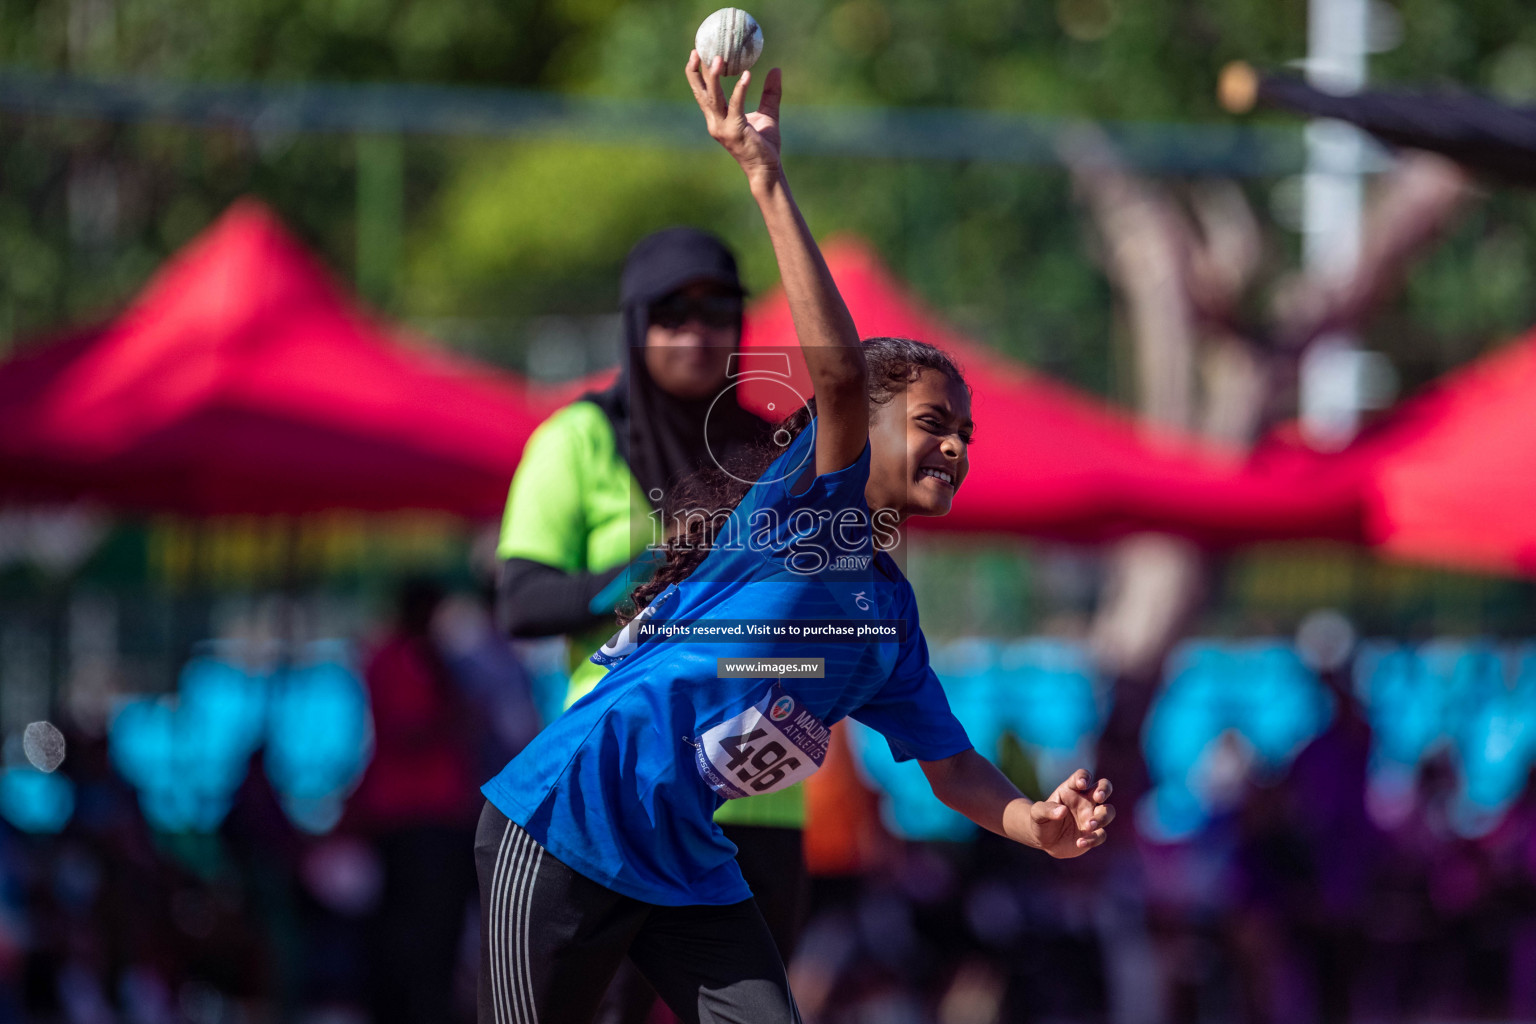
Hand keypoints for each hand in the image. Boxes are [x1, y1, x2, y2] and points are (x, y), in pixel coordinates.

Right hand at [686, 50, 782, 189]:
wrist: (767, 169)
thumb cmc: (765, 144)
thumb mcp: (767, 114)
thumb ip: (770, 93)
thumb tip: (776, 69)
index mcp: (717, 119)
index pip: (702, 93)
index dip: (696, 74)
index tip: (697, 53)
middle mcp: (715, 123)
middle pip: (701, 93)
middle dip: (697, 72)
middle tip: (697, 50)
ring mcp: (723, 128)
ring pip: (714, 98)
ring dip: (715, 77)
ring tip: (719, 58)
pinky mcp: (735, 131)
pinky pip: (736, 106)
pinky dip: (740, 90)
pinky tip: (747, 75)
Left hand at [1027, 770, 1113, 858]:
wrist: (1044, 840)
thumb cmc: (1041, 821)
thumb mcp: (1037, 814)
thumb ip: (1046, 810)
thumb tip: (1062, 811)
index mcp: (1072, 790)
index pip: (1082, 776)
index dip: (1084, 777)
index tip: (1081, 784)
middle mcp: (1085, 801)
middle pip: (1104, 787)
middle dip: (1104, 790)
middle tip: (1098, 798)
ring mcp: (1092, 816)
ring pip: (1108, 811)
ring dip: (1102, 818)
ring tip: (1089, 826)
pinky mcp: (1094, 834)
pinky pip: (1101, 834)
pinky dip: (1093, 839)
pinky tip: (1079, 842)